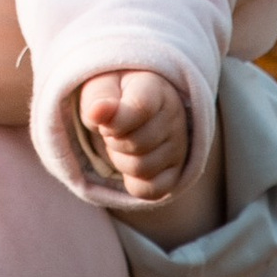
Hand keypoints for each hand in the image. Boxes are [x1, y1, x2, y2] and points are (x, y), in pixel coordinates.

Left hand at [77, 67, 189, 202]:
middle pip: (136, 144)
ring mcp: (179, 147)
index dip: (115, 119)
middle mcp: (175, 118)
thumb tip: (97, 112)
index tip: (100, 113)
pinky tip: (130, 161)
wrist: (131, 107)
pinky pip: (150, 190)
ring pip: (141, 169)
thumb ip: (99, 98)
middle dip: (113, 139)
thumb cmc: (113, 95)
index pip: (140, 109)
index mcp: (156, 89)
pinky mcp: (176, 173)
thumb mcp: (100, 86)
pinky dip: (132, 182)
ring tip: (121, 142)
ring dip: (120, 159)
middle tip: (112, 128)